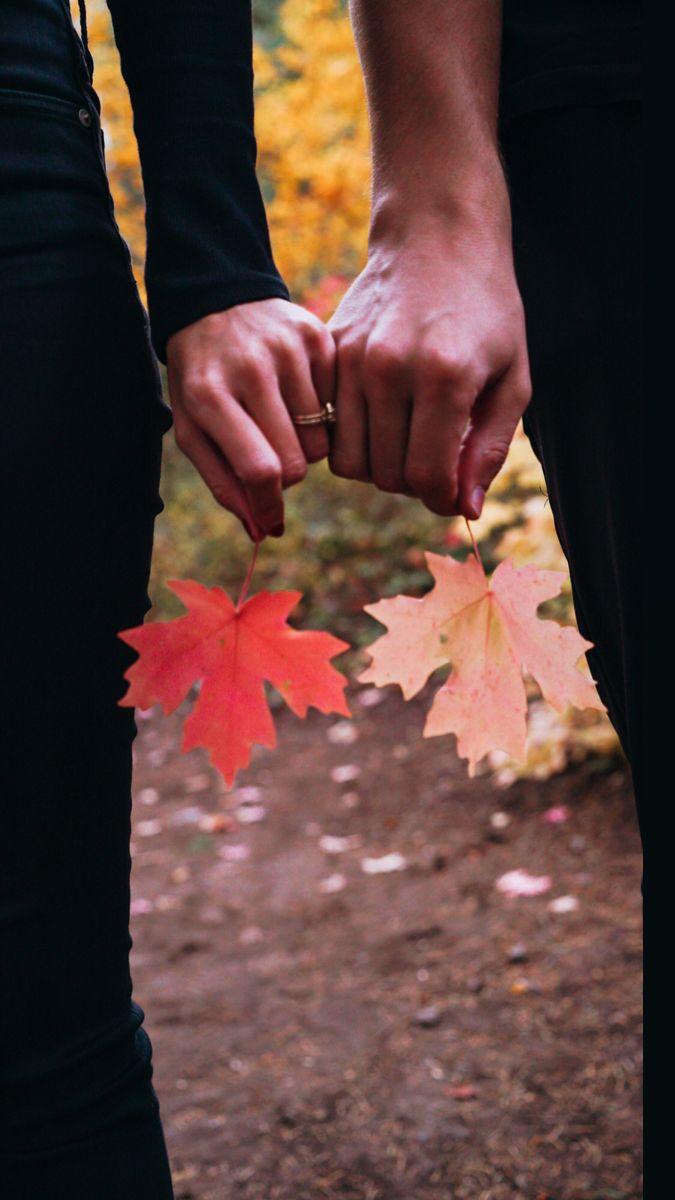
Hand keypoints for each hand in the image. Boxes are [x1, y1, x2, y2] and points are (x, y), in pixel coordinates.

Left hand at [166, 299, 334, 540]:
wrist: (216, 298)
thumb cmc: (201, 378)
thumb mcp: (193, 429)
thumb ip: (222, 483)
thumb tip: (262, 530)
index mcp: (210, 395)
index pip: (260, 469)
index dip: (270, 505)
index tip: (272, 522)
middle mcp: (251, 368)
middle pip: (297, 461)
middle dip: (286, 475)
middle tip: (270, 455)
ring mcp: (288, 349)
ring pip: (321, 439)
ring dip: (304, 444)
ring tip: (281, 419)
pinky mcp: (317, 336)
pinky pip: (336, 404)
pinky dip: (319, 412)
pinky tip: (295, 391)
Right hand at [328, 207, 530, 518]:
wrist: (439, 236)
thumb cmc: (488, 311)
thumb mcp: (513, 379)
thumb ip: (489, 448)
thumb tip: (464, 509)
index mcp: (444, 377)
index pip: (426, 477)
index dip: (441, 498)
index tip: (453, 492)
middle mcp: (390, 368)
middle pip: (386, 475)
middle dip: (413, 483)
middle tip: (434, 459)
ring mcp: (351, 358)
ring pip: (348, 460)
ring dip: (378, 466)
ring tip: (406, 440)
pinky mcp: (328, 351)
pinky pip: (328, 428)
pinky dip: (351, 438)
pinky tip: (380, 417)